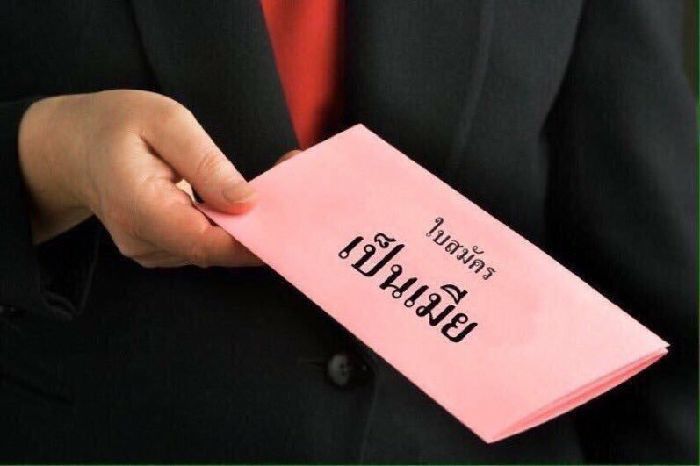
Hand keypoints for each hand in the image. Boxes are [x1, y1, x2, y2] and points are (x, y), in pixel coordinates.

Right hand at [18, 90, 291, 267]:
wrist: (73, 146)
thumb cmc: (116, 124)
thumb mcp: (165, 122)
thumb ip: (206, 163)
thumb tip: (247, 202)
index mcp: (140, 207)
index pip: (206, 242)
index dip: (252, 239)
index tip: (289, 221)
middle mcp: (143, 240)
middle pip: (213, 249)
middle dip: (257, 227)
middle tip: (290, 191)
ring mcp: (148, 250)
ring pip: (210, 250)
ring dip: (244, 226)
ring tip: (269, 189)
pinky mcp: (156, 248)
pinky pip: (199, 245)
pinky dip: (225, 227)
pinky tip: (237, 202)